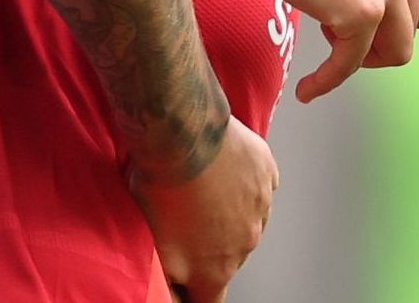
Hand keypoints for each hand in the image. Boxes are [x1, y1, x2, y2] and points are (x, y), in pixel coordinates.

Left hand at [131, 116, 276, 302]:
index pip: (209, 301)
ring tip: (198, 187)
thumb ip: (169, 272)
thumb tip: (174, 286)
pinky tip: (218, 167)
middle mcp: (244, 245)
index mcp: (214, 270)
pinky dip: (241, 182)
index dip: (193, 293)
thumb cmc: (162, 185)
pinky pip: (256, 186)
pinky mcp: (266, 175)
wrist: (184, 132)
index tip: (184, 281)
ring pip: (244, 219)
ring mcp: (261, 208)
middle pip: (227, 258)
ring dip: (225, 211)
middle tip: (184, 219)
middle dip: (208, 246)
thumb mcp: (153, 241)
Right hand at [238, 0, 418, 102]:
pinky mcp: (361, 13)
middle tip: (340, 27)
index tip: (399, 24)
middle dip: (379, 36)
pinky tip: (307, 89)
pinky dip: (327, 81)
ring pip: (396, 52)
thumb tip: (388, 12)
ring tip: (327, 39)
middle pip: (415, 29)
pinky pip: (350, 65)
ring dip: (363, 57)